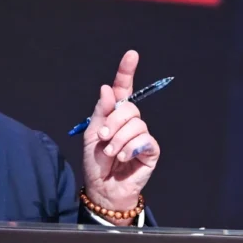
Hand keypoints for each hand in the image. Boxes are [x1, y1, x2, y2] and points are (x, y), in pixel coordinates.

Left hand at [82, 50, 159, 224]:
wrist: (102, 187)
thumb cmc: (96, 161)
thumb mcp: (92, 134)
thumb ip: (101, 111)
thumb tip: (107, 88)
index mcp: (114, 113)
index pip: (122, 89)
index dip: (126, 71)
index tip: (131, 55)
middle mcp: (130, 121)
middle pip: (129, 107)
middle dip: (112, 123)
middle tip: (103, 138)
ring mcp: (141, 134)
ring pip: (136, 124)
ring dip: (118, 140)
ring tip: (111, 153)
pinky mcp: (150, 149)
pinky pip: (143, 140)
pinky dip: (130, 148)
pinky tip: (123, 158)